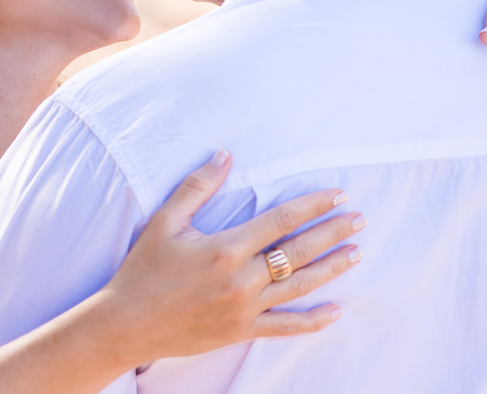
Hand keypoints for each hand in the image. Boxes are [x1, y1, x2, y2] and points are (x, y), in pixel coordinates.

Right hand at [99, 150, 362, 365]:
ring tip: (356, 253)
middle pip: (298, 252)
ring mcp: (244, 308)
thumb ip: (197, 187)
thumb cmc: (143, 269)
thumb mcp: (165, 221)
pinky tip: (335, 312)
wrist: (126, 323)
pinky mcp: (241, 331)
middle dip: (332, 233)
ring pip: (299, 287)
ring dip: (331, 269)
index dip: (312, 206)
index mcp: (225, 247)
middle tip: (359, 219)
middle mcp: (241, 279)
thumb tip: (224, 155)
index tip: (338, 195)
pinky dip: (313, 322)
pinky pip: (285, 327)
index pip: (280, 221)